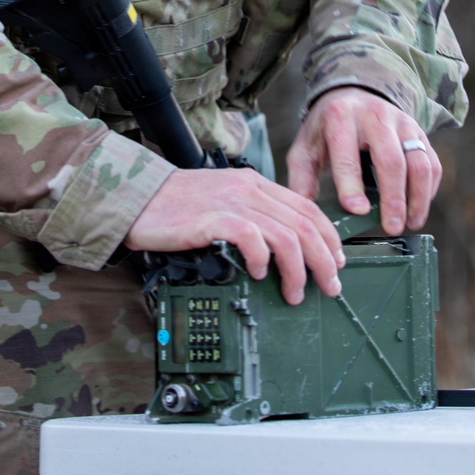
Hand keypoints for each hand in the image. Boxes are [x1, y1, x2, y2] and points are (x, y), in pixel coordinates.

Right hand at [124, 168, 345, 305]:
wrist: (138, 197)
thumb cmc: (176, 206)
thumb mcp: (222, 199)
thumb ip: (251, 214)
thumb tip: (281, 246)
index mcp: (254, 183)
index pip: (306, 207)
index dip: (328, 237)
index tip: (337, 261)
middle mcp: (248, 188)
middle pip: (304, 224)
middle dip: (324, 260)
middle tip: (329, 286)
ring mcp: (231, 201)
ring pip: (286, 235)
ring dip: (298, 270)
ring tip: (295, 292)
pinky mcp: (213, 217)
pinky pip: (252, 238)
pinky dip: (263, 259)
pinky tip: (261, 274)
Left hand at [286, 87, 441, 236]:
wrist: (353, 96)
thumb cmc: (327, 130)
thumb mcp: (306, 148)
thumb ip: (302, 179)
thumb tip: (306, 214)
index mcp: (340, 117)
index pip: (347, 154)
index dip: (352, 185)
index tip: (357, 211)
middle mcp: (375, 115)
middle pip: (391, 160)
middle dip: (393, 198)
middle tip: (391, 228)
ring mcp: (402, 122)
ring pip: (419, 162)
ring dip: (417, 198)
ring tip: (409, 224)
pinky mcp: (419, 132)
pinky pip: (432, 164)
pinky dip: (428, 190)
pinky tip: (417, 209)